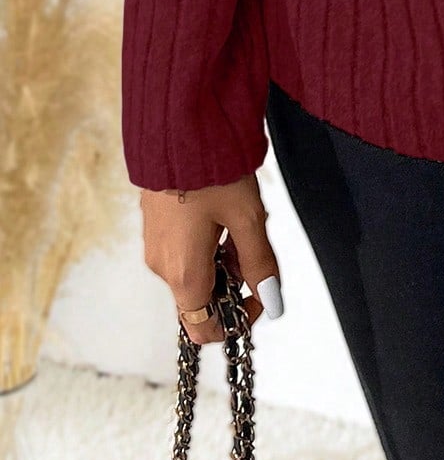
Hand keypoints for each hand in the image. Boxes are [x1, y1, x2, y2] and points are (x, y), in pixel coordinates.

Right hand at [139, 175, 283, 345]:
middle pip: (200, 299)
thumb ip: (260, 263)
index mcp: (183, 272)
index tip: (258, 294)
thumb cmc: (211, 172)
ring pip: (193, 274)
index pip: (203, 328)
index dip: (235, 321)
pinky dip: (206, 247)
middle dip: (233, 283)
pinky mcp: (154, 228)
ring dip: (221, 262)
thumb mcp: (247, 218)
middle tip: (253, 247)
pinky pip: (182, 254)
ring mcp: (154, 247)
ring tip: (240, 223)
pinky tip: (223, 215)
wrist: (176, 130)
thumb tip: (273, 300)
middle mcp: (162, 267)